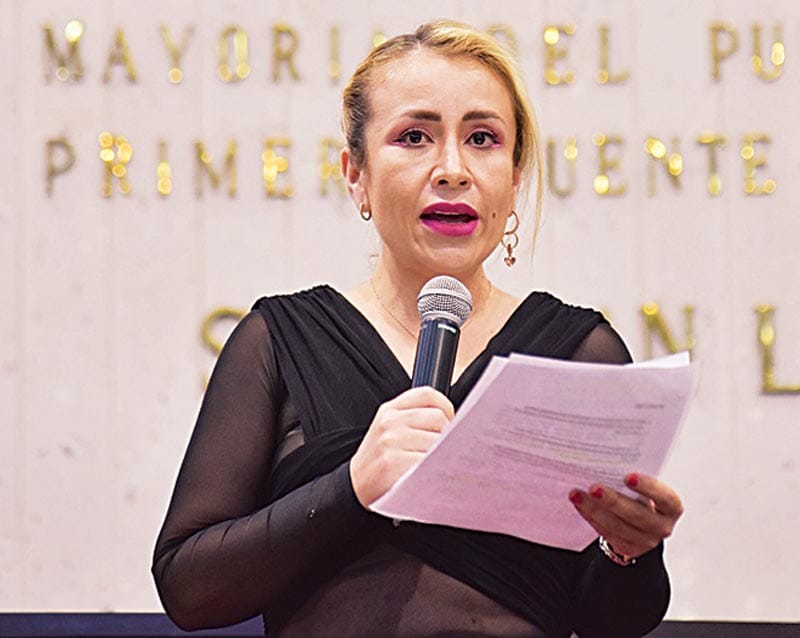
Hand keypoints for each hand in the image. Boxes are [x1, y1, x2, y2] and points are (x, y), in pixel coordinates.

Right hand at [350, 386, 453, 507]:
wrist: (356, 486)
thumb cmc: (380, 460)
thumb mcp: (389, 430)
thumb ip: (415, 418)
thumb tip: (455, 422)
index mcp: (389, 410)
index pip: (427, 394)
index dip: (445, 407)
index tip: (448, 423)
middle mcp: (389, 422)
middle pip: (438, 418)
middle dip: (446, 435)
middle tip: (440, 450)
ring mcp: (391, 442)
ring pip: (437, 441)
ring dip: (442, 456)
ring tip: (432, 465)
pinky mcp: (394, 463)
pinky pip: (430, 462)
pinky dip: (435, 471)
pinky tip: (428, 476)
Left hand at [568, 473, 683, 558]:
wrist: (642, 523)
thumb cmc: (643, 496)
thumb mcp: (647, 486)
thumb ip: (635, 477)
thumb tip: (608, 456)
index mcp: (672, 507)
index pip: (664, 498)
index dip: (647, 487)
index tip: (628, 476)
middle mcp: (662, 526)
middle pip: (636, 515)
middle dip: (613, 500)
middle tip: (593, 487)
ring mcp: (645, 540)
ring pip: (617, 526)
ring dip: (594, 509)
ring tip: (577, 495)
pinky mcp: (627, 547)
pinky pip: (606, 533)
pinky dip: (590, 517)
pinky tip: (579, 504)